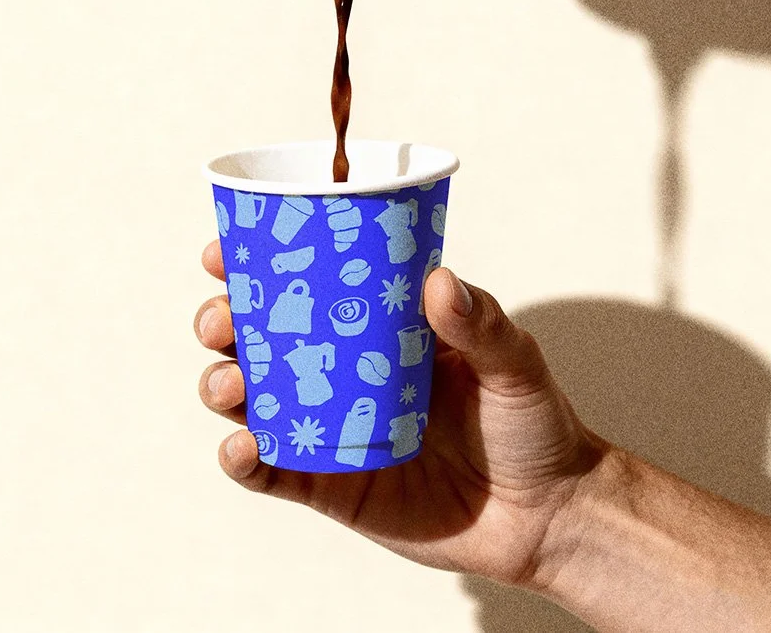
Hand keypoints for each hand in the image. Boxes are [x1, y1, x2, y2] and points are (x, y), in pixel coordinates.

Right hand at [194, 239, 604, 586]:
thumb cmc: (533, 426)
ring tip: (231, 383)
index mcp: (378, 331)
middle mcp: (344, 375)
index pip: (308, 289)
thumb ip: (480, 325)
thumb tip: (439, 280)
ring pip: (254, 401)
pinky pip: (271, 472)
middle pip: (262, 341)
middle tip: (222, 321)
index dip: (257, 270)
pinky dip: (243, 459)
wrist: (547, 516)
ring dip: (223, 386)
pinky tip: (239, 446)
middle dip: (225, 324)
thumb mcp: (514, 364)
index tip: (225, 254)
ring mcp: (331, 430)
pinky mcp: (330, 486)